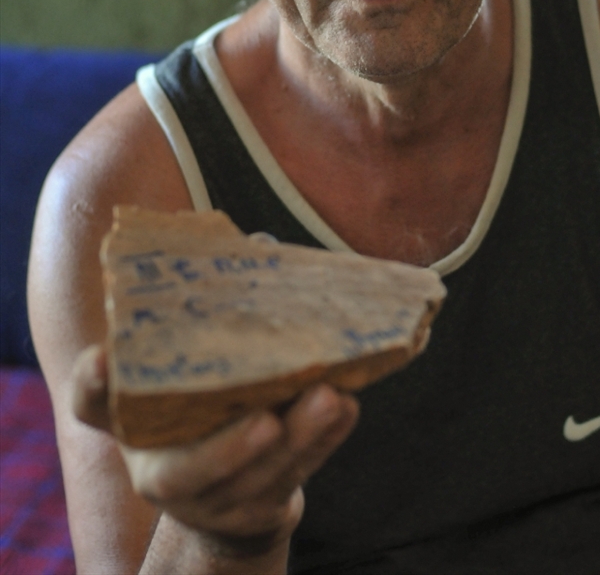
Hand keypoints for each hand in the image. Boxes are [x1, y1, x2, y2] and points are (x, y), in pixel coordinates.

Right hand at [72, 345, 358, 559]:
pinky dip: (325, 441)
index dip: (94, 387)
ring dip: (299, 440)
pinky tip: (347, 407)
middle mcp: (163, 474)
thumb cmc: (199, 414)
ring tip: (331, 398)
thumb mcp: (179, 378)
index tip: (100, 358)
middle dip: (232, 448)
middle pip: (191, 470)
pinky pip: (296, 475)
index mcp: (134, 431)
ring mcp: (216, 500)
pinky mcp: (261, 508)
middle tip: (269, 418)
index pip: (94, 409)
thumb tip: (256, 250)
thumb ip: (195, 326)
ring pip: (258, 478)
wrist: (224, 492)